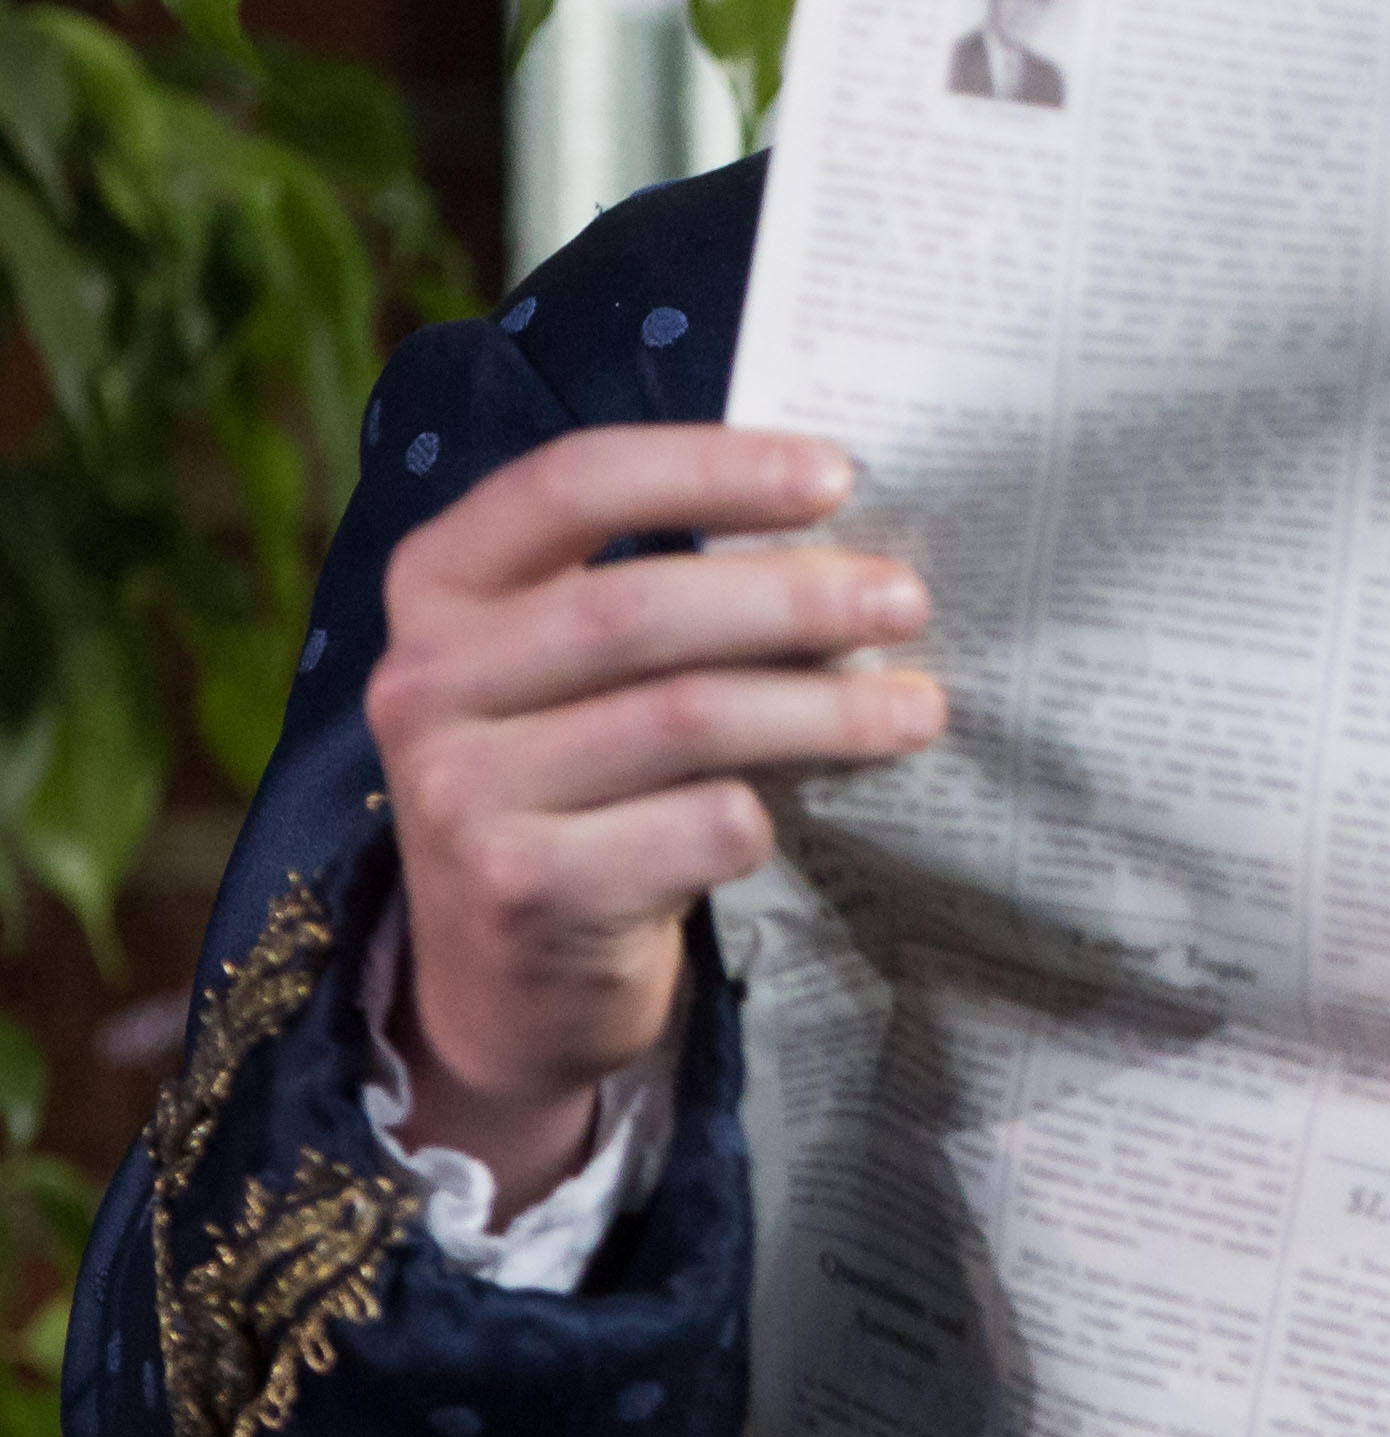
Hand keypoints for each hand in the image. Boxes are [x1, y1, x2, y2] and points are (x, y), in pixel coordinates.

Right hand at [366, 426, 943, 1212]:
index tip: (838, 475)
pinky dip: (767, 812)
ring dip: (825, 708)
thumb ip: (668, 584)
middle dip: (796, 597)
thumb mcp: (580, 665)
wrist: (508, 970)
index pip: (571, 484)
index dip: (710, 466)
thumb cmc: (579, 773)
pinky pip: (696, 825)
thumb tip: (856, 536)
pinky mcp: (522, 891)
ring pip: (686, 718)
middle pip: (639, 607)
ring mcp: (459, 794)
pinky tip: (797, 814)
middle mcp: (424, 682)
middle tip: (909, 602)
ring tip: (919, 706)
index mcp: (440, 585)